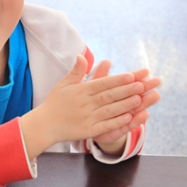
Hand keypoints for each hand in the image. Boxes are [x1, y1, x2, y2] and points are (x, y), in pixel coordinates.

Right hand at [20, 56, 157, 158]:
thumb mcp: (63, 84)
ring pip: (110, 110)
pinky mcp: (88, 131)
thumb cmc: (55, 103)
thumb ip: (76, 71)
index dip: (118, 80)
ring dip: (125, 105)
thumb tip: (82, 56)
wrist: (44, 125)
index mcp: (81, 90)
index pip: (103, 83)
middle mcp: (85, 103)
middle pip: (109, 96)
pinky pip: (105, 126)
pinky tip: (128, 118)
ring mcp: (87, 118)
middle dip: (127, 90)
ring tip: (140, 99)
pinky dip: (117, 122)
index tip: (132, 75)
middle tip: (143, 85)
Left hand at [92, 65, 160, 155]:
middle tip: (157, 81)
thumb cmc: (92, 103)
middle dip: (146, 87)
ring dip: (146, 102)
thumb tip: (106, 61)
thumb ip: (100, 76)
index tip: (146, 71)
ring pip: (136, 109)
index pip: (128, 83)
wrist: (86, 125)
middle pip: (136, 94)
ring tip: (155, 95)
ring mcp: (123, 117)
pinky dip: (136, 121)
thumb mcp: (93, 89)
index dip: (136, 76)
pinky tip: (144, 115)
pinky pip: (127, 125)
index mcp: (117, 92)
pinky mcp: (118, 130)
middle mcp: (123, 104)